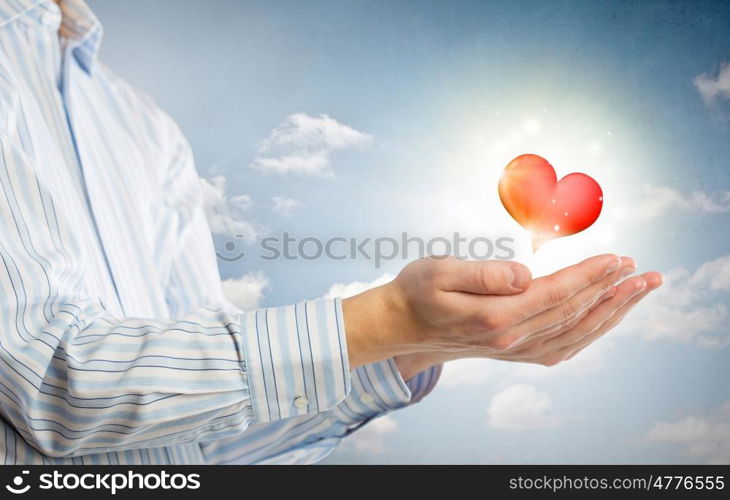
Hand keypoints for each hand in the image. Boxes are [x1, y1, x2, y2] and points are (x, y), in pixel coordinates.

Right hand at [343, 254, 661, 375]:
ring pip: (574, 334)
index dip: (590, 275)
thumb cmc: (417, 290)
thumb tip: (525, 273)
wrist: (400, 325)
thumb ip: (484, 273)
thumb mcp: (441, 271)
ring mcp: (512, 349)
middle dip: (613, 292)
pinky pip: (560, 348)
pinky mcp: (511, 351)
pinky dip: (587, 334)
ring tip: (636, 293)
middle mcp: (509, 338)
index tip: (618, 258)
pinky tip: (601, 322)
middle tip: (646, 274)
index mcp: (496, 316)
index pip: (556, 293)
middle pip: (574, 314)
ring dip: (609, 314)